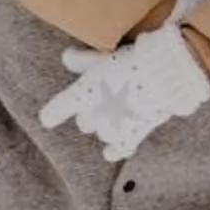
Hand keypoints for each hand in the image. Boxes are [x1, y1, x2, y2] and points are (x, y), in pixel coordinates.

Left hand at [39, 22, 209, 162]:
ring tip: (120, 112)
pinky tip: (111, 152)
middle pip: (84, 122)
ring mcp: (112, 128)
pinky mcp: (132, 136)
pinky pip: (119, 149)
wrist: (162, 78)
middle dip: (92, 113)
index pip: (57, 110)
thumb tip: (65, 56)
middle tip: (105, 101)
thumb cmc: (130, 62)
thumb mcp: (103, 58)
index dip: (52, 114)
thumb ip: (82, 61)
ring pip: (102, 132)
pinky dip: (115, 150)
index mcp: (82, 95)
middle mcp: (93, 115)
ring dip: (107, 125)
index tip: (48, 119)